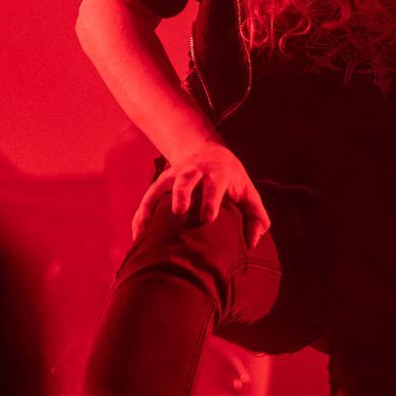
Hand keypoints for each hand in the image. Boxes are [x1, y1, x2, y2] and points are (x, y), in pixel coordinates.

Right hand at [131, 142, 270, 249]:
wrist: (209, 152)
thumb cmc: (232, 181)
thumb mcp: (249, 193)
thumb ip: (257, 218)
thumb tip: (251, 244)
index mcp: (219, 175)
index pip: (215, 185)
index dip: (211, 200)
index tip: (208, 218)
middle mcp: (196, 172)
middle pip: (186, 179)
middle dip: (182, 194)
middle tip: (178, 211)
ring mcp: (176, 175)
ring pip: (162, 185)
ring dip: (154, 203)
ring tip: (145, 227)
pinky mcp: (162, 182)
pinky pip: (149, 197)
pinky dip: (142, 214)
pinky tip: (138, 236)